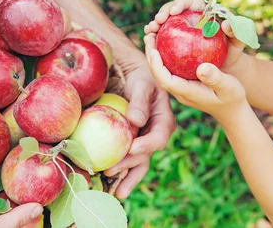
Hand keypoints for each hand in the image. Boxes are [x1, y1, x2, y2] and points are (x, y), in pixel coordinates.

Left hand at [104, 60, 175, 199]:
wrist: (135, 79)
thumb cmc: (141, 79)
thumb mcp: (143, 86)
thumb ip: (140, 102)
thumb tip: (136, 121)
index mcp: (164, 123)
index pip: (158, 138)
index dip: (146, 145)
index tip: (132, 148)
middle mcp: (155, 136)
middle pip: (145, 156)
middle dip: (129, 166)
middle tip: (111, 170)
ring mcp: (143, 143)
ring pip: (137, 164)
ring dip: (126, 178)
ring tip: (115, 192)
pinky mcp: (131, 146)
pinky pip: (126, 161)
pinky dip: (119, 173)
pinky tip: (108, 185)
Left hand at [143, 33, 245, 118]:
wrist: (232, 110)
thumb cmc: (233, 98)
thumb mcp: (229, 87)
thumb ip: (216, 78)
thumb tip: (202, 68)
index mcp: (188, 92)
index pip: (165, 80)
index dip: (156, 66)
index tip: (153, 49)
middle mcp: (180, 91)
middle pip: (158, 74)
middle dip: (151, 56)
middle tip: (149, 35)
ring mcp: (181, 88)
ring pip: (162, 71)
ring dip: (155, 54)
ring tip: (152, 35)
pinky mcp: (183, 83)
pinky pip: (169, 69)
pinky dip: (165, 55)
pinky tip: (166, 41)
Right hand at [144, 0, 245, 70]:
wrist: (223, 65)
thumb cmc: (231, 51)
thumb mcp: (237, 41)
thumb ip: (235, 31)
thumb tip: (225, 23)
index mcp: (201, 10)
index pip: (188, 0)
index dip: (180, 3)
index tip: (175, 11)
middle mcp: (187, 16)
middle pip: (171, 9)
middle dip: (163, 13)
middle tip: (159, 21)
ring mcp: (178, 28)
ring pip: (163, 22)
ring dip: (155, 25)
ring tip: (150, 31)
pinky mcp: (172, 41)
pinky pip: (161, 38)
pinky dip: (153, 38)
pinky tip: (149, 41)